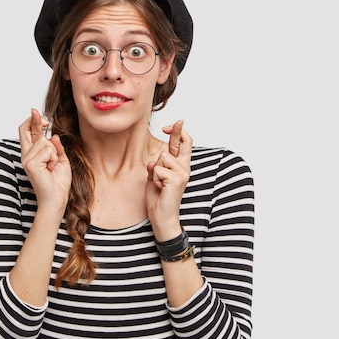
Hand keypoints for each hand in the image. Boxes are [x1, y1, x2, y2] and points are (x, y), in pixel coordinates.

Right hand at [18, 108, 71, 210]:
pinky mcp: (31, 163)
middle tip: (38, 113)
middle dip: (34, 120)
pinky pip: (48, 150)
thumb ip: (56, 147)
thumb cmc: (58, 182)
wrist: (57, 198)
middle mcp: (27, 155)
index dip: (32, 121)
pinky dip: (54, 158)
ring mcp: (27, 159)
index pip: (28, 133)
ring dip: (54, 153)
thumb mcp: (61, 160)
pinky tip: (51, 168)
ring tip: (52, 166)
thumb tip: (53, 135)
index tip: (36, 112)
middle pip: (26, 130)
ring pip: (45, 142)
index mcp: (32, 154)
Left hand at [146, 120, 191, 238]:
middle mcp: (185, 168)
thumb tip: (154, 161)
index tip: (177, 122)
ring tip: (159, 184)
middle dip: (164, 150)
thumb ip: (157, 165)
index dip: (179, 131)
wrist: (162, 216)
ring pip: (161, 158)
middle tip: (162, 161)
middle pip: (172, 147)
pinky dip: (154, 179)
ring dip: (154, 171)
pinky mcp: (177, 180)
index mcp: (181, 166)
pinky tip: (160, 188)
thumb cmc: (158, 197)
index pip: (184, 143)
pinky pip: (157, 170)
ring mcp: (182, 173)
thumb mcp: (154, 176)